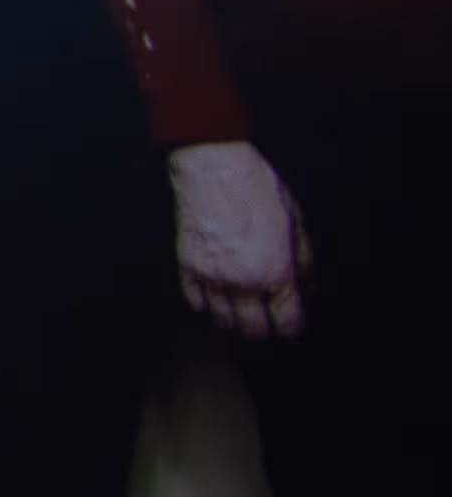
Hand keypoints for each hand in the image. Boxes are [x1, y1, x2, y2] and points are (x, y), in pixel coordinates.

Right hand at [171, 140, 308, 343]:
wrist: (212, 166)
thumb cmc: (256, 187)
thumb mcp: (296, 223)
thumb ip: (305, 261)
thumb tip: (309, 286)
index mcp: (275, 272)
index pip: (288, 322)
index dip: (294, 328)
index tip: (293, 325)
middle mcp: (243, 282)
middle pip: (253, 330)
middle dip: (265, 330)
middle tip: (268, 321)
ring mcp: (211, 276)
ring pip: (222, 321)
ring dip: (234, 320)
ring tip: (241, 312)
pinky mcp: (186, 265)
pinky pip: (194, 301)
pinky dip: (206, 304)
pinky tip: (215, 295)